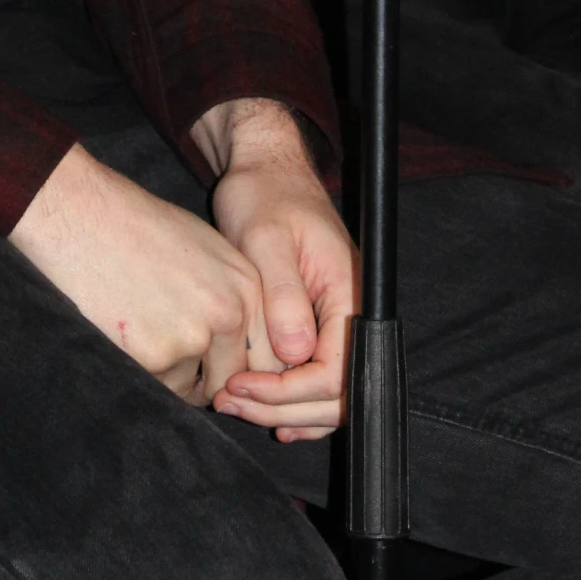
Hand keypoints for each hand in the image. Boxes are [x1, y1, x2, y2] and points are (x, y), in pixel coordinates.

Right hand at [9, 143, 284, 404]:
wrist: (83, 215)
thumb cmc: (137, 228)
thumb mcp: (206, 251)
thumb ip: (232, 297)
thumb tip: (242, 350)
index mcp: (248, 285)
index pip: (268, 355)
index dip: (241, 366)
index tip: (218, 367)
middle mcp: (230, 313)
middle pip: (237, 379)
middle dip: (211, 380)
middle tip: (180, 364)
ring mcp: (194, 336)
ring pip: (196, 387)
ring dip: (175, 375)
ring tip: (145, 331)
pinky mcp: (156, 356)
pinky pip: (159, 385)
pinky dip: (144, 371)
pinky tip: (126, 332)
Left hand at [191, 99, 358, 441]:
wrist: (266, 170)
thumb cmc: (264, 195)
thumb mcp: (265, 239)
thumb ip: (283, 294)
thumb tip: (294, 355)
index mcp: (349, 293)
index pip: (337, 371)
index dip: (290, 392)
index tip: (242, 387)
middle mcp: (350, 314)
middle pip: (335, 393)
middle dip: (283, 408)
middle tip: (229, 402)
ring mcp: (335, 322)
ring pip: (326, 394)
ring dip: (283, 409)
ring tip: (234, 404)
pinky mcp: (317, 323)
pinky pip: (316, 376)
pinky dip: (291, 400)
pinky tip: (261, 405)